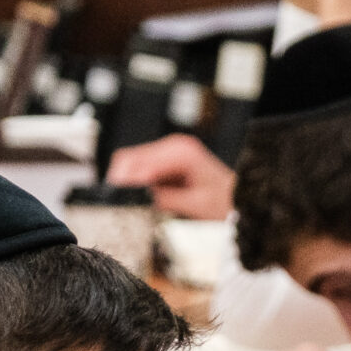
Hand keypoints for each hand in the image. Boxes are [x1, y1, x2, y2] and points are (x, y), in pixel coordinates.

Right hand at [106, 135, 235, 219]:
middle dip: (120, 178)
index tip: (112, 195)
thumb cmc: (224, 201)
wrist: (239, 197)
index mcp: (181, 152)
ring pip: (133, 162)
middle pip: (131, 158)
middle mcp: (174, 146)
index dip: (125, 179)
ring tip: (121, 200)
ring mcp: (169, 151)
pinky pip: (142, 168)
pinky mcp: (167, 160)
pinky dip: (135, 181)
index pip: (142, 163)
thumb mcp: (196, 205)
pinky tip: (135, 195)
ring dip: (126, 180)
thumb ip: (167, 199)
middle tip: (112, 200)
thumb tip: (139, 198)